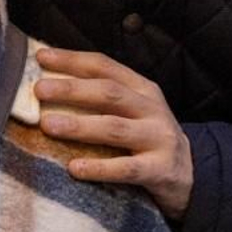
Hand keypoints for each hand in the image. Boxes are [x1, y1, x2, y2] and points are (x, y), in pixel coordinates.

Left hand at [33, 47, 193, 218]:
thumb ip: (101, 98)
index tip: (41, 57)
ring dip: (80, 125)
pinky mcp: (161, 169)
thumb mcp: (133, 111)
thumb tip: (49, 86)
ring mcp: (159, 138)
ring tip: (48, 125)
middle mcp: (151, 108)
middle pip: (109, 93)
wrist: (191, 174)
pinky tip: (74, 168)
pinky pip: (127, 168)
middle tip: (39, 90)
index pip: (105, 66)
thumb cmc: (147, 138)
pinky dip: (99, 168)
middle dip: (72, 89)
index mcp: (142, 88)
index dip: (73, 59)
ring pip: (115, 128)